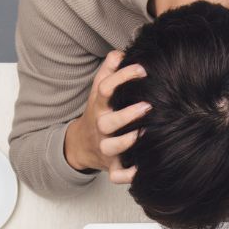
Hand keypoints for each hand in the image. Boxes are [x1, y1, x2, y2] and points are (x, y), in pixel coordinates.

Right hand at [64, 50, 150, 182]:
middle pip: (107, 122)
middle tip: (147, 106)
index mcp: (99, 106)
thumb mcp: (99, 92)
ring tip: (144, 134)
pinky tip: (142, 170)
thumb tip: (120, 52)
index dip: (122, 78)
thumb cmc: (98, 114)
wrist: (81, 145)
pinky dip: (128, 176)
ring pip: (111, 148)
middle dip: (126, 115)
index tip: (142, 70)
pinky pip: (117, 175)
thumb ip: (109, 71)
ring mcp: (105, 147)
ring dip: (126, 143)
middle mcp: (101, 127)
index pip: (105, 88)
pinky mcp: (111, 166)